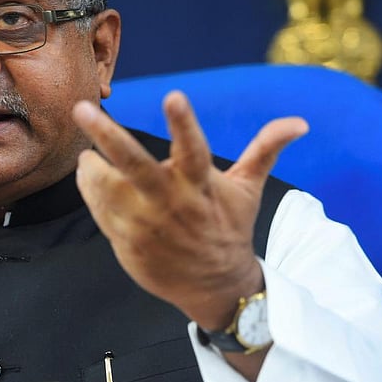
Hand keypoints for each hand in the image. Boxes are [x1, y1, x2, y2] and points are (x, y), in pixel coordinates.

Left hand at [72, 91, 308, 328]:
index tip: (173, 95)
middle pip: (134, 164)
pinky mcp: (126, 240)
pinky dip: (90, 188)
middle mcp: (170, 202)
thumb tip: (300, 123)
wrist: (215, 286)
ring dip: (92, 168)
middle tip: (81, 109)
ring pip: (107, 187)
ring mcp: (144, 223)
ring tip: (86, 156)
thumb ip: (265, 150)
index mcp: (200, 184)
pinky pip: (99, 209)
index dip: (184, 123)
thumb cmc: (227, 227)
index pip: (193, 148)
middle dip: (107, 135)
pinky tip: (88, 174)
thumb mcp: (248, 189)